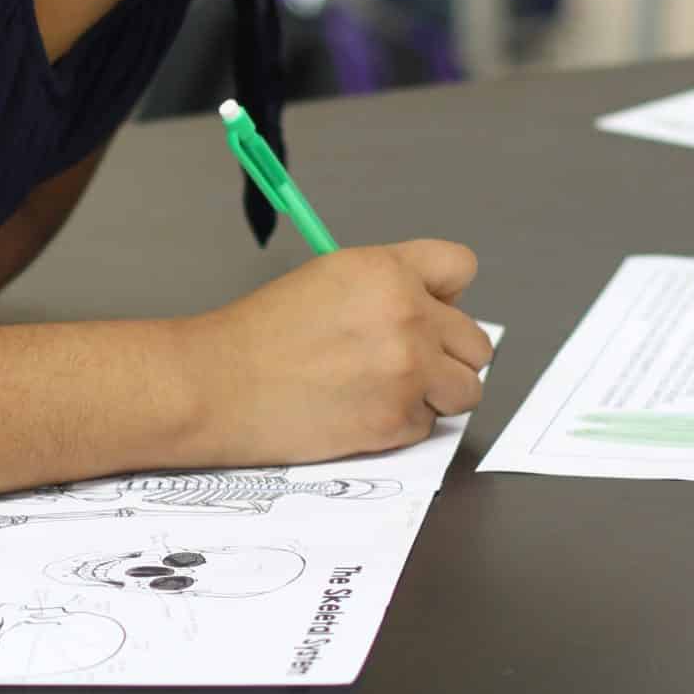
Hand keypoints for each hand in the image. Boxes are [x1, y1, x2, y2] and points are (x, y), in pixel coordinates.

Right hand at [184, 241, 490, 465]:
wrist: (216, 386)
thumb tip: (436, 306)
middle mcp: (408, 318)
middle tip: (403, 362)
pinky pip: (428, 425)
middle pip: (476, 343)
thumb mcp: (329, 278)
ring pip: (466, 390)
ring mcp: (406, 373)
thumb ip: (389, 285)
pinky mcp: (395, 423)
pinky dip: (400, 424)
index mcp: (388, 272)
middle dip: (446, 354)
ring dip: (435, 394)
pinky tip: (359, 411)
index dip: (445, 294)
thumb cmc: (258, 334)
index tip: (430, 310)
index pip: (461, 268)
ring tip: (387, 390)